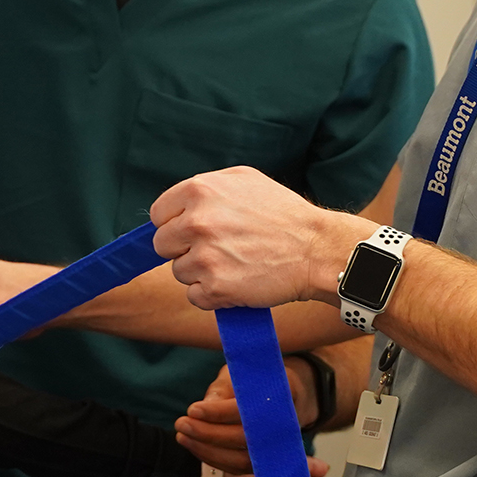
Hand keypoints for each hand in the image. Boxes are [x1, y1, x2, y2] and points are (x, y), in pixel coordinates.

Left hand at [150, 167, 372, 310]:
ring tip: (234, 263)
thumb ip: (206, 188)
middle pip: (163, 245)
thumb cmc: (283, 214)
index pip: (159, 214)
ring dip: (201, 273)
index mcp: (199, 191)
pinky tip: (237, 281)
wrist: (317, 250)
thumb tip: (176, 206)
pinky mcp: (215, 288)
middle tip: (218, 249)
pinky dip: (213, 295)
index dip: (175, 224)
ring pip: (180, 272)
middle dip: (185, 249)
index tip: (194, 231)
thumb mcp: (245, 180)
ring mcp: (205, 257)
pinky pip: (195, 296)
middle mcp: (197, 222)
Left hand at [173, 358, 318, 472]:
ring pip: (240, 460)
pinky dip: (212, 458)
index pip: (249, 409)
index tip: (192, 409)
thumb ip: (225, 389)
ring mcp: (275, 449)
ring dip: (206, 450)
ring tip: (181, 435)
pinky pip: (236, 468)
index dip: (219, 413)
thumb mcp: (239, 374)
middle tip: (181, 423)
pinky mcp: (263, 463)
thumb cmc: (254, 382)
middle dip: (208, 434)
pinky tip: (192, 444)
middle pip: (244, 439)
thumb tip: (207, 407)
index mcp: (282, 395)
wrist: (279, 398)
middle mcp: (285, 426)